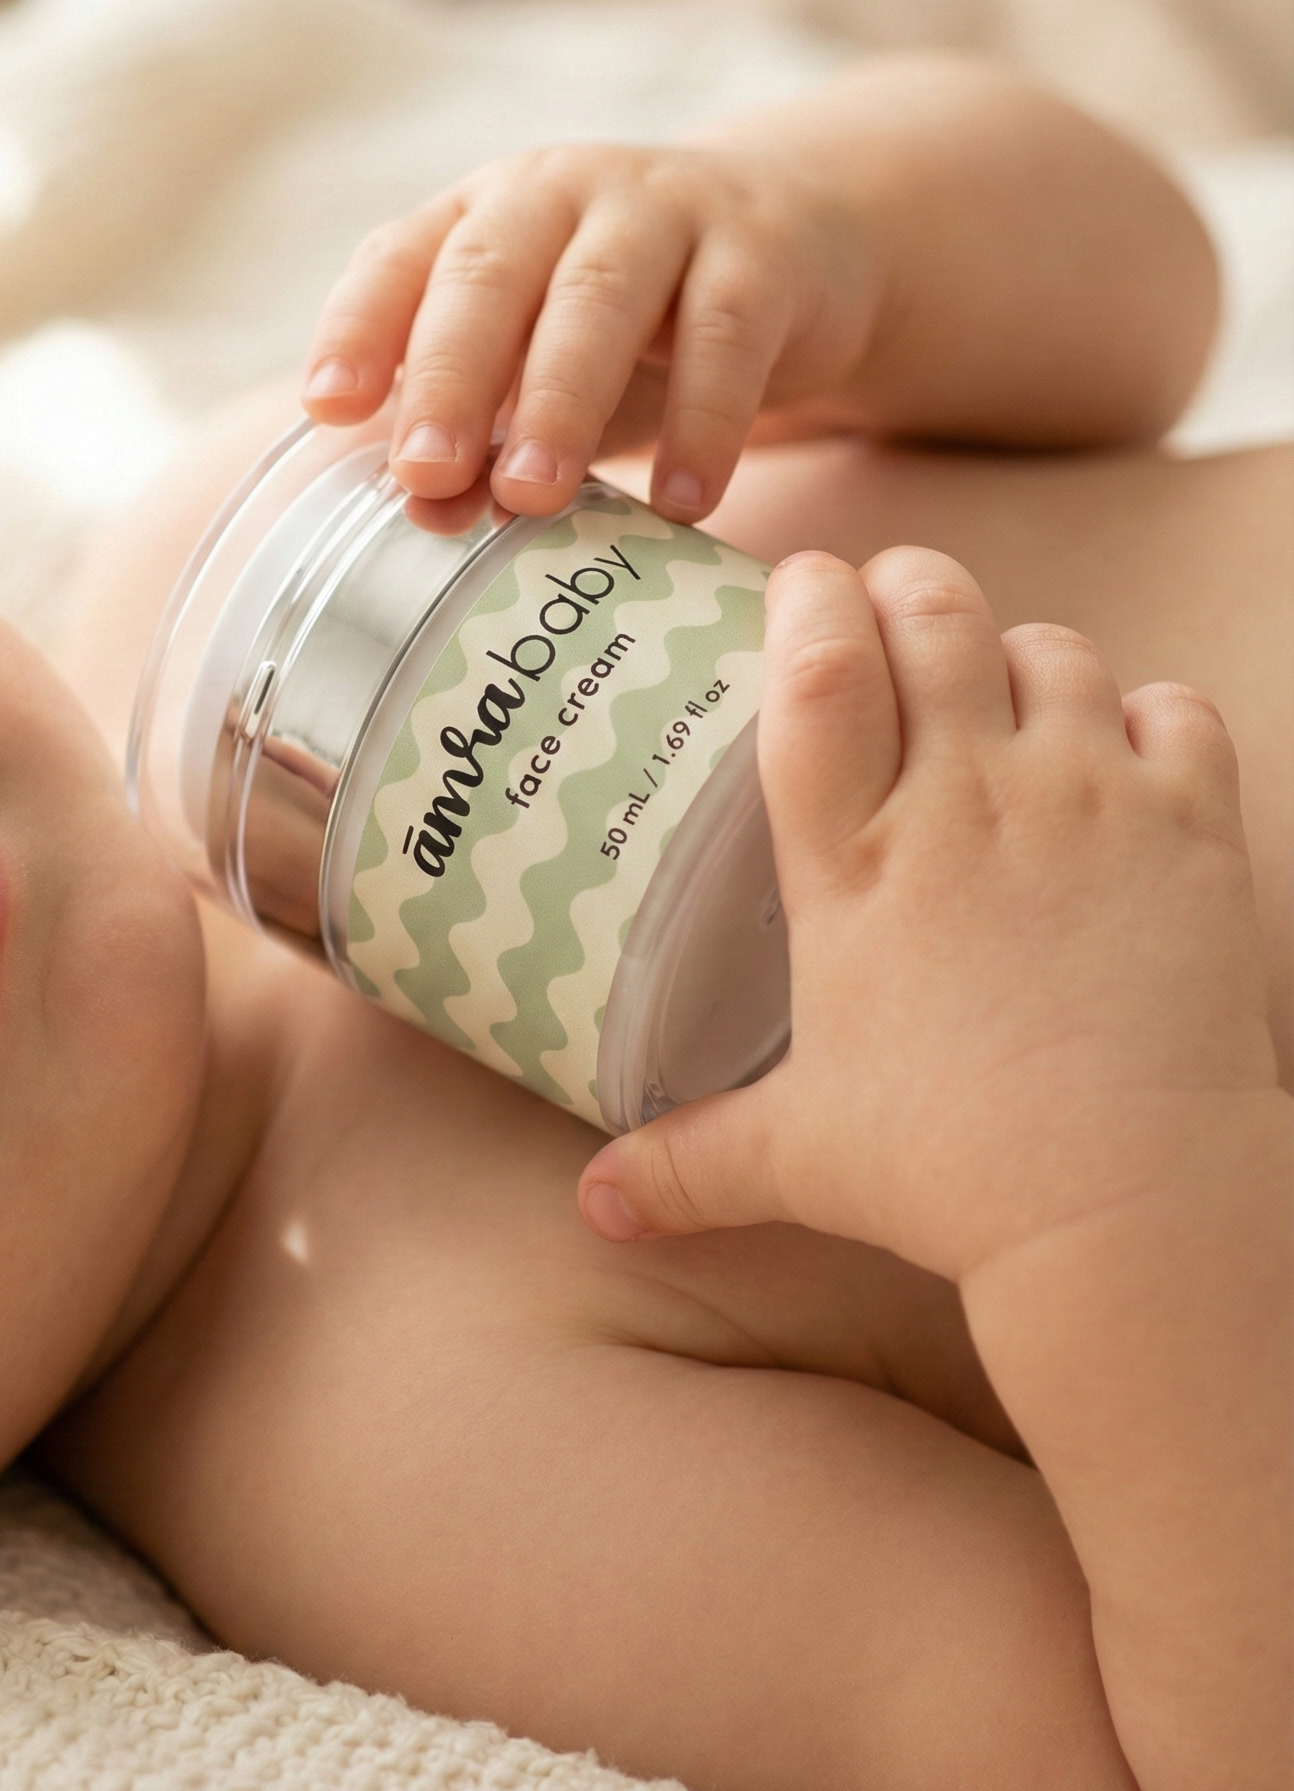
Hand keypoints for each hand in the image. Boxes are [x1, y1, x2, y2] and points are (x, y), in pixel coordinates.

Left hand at [301, 143, 874, 526]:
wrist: (800, 243)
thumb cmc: (635, 324)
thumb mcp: (546, 368)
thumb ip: (487, 434)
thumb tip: (428, 512)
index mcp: (482, 214)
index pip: (400, 258)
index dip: (359, 328)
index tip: (329, 408)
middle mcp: (560, 194)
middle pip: (490, 273)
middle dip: (450, 376)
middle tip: (425, 472)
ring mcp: (664, 211)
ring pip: (599, 296)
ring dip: (559, 402)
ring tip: (532, 498)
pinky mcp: (761, 253)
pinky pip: (725, 335)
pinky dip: (704, 422)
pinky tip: (682, 502)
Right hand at [579, 546, 1279, 1283]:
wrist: (1132, 1206)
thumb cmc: (953, 1175)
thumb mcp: (800, 1158)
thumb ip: (693, 1161)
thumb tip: (600, 1205)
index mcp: (854, 858)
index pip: (817, 665)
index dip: (807, 597)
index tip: (802, 584)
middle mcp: (969, 799)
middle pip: (936, 610)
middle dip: (908, 586)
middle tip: (892, 607)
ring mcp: (1088, 800)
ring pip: (1054, 647)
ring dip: (1021, 654)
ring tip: (1001, 697)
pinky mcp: (1190, 828)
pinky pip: (1174, 708)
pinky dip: (1148, 715)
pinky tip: (1121, 757)